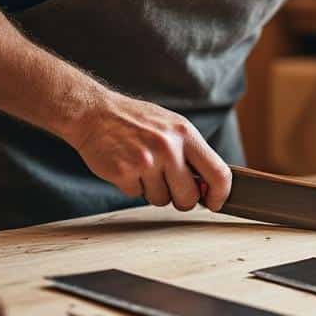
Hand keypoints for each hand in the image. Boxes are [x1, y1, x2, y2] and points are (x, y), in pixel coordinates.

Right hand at [66, 92, 232, 211]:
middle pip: (190, 196)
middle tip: (172, 188)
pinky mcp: (123, 172)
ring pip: (162, 200)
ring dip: (154, 191)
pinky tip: (127, 166)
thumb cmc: (137, 121)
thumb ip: (192, 153)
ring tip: (144, 167)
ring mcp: (145, 161)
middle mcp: (168, 147)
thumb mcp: (173, 127)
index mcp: (186, 134)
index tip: (215, 202)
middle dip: (182, 200)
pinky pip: (137, 195)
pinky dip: (133, 186)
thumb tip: (210, 186)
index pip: (218, 172)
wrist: (94, 113)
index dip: (220, 194)